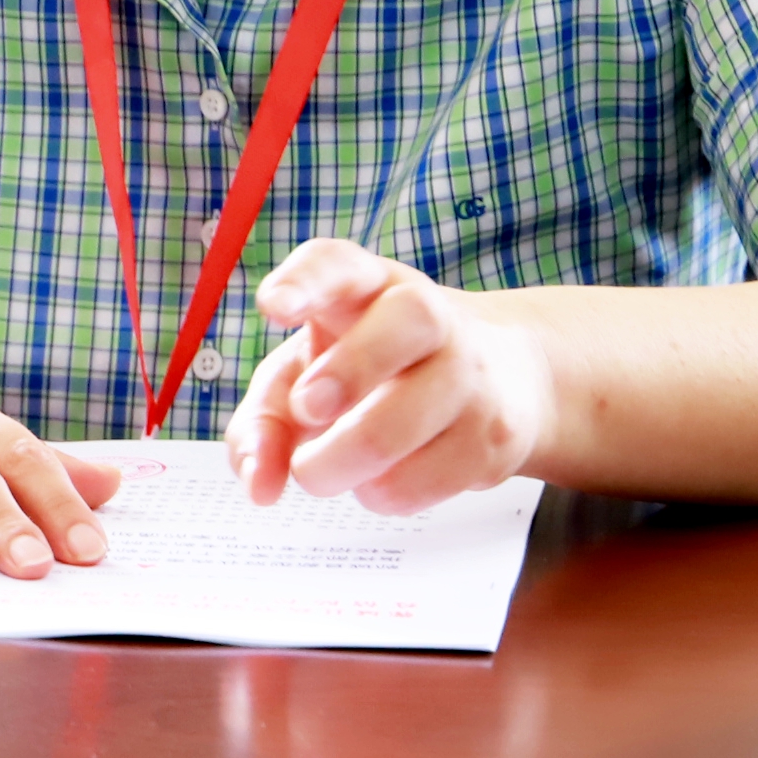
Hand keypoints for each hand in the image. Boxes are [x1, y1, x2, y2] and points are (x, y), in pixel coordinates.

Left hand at [226, 239, 554, 512]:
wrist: (499, 381)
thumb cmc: (374, 373)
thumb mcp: (308, 375)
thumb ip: (264, 421)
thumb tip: (258, 483)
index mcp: (367, 286)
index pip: (339, 263)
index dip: (305, 281)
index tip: (274, 306)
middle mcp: (427, 315)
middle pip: (407, 321)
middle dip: (348, 370)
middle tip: (306, 410)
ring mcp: (469, 375)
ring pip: (402, 424)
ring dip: (339, 465)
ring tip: (324, 467)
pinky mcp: (491, 437)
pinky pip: (421, 482)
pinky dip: (380, 493)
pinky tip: (380, 476)